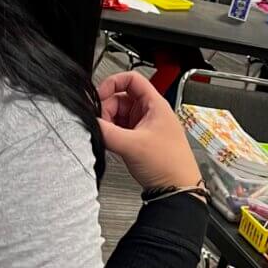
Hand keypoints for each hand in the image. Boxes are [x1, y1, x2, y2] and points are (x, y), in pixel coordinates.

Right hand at [98, 72, 201, 190]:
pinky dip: (112, 133)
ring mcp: (144, 125)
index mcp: (154, 104)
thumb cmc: (169, 164)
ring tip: (108, 137)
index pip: (131, 79)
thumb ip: (107, 132)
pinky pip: (120, 129)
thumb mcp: (132, 145)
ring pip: (118, 115)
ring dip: (109, 123)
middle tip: (102, 124)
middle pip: (120, 98)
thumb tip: (90, 123)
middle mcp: (149, 111)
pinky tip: (111, 143)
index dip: (113, 83)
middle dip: (107, 109)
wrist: (176, 188)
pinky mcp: (139, 139)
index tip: (99, 95)